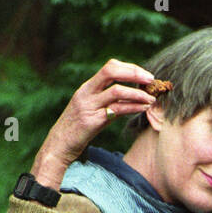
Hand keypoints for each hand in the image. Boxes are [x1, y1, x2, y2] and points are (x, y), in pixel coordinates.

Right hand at [31, 59, 157, 187]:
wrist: (59, 146)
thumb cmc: (78, 129)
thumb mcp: (92, 110)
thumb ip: (109, 101)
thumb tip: (132, 96)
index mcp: (87, 87)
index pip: (109, 67)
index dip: (130, 68)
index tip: (144, 75)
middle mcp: (86, 93)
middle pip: (111, 71)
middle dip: (134, 73)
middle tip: (151, 79)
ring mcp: (89, 106)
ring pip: (116, 91)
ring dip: (138, 93)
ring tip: (151, 98)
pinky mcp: (93, 121)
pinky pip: (117, 110)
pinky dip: (133, 107)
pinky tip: (144, 108)